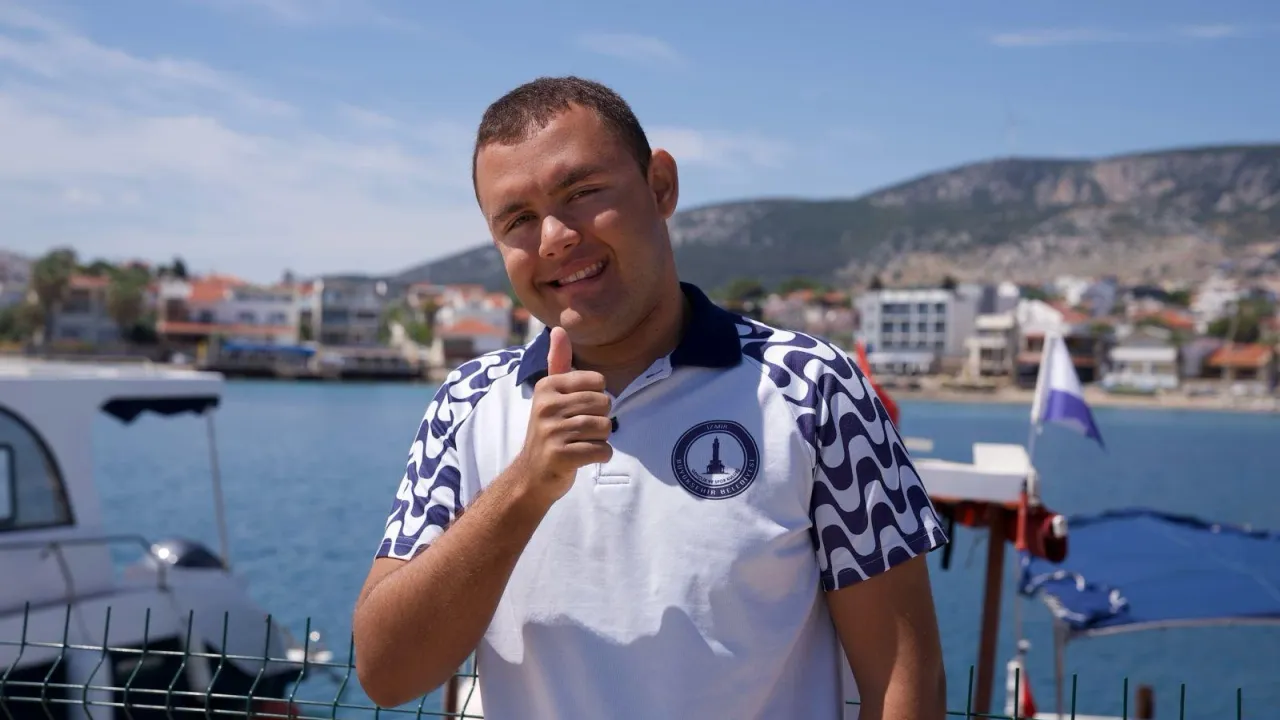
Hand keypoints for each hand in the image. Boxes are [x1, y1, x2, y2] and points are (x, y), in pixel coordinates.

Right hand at [516, 326, 612, 504]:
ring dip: (600, 439)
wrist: (530, 475)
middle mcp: (546, 406)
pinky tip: (584, 457)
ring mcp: (552, 431)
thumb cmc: (549, 431)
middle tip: (579, 431)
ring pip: (605, 428)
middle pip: (604, 405)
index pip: (599, 383)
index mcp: (547, 386)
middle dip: (600, 421)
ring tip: (581, 443)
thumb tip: (559, 329)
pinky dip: (600, 456)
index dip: (597, 399)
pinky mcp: (560, 456)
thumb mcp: (550, 394)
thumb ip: (558, 362)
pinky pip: (601, 451)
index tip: (577, 412)